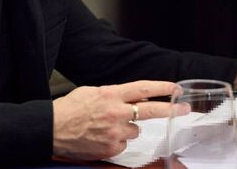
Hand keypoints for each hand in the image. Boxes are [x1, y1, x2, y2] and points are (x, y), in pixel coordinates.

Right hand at [52, 80, 176, 159]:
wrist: (52, 129)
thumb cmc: (69, 109)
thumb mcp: (92, 92)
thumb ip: (114, 94)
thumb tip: (133, 98)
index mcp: (111, 94)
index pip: (143, 88)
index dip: (162, 87)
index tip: (175, 87)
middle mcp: (116, 112)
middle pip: (151, 110)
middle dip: (170, 109)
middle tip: (184, 109)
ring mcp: (115, 132)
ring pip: (135, 130)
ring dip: (127, 128)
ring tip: (107, 126)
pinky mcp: (112, 148)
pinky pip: (124, 144)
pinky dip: (116, 141)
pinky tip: (101, 137)